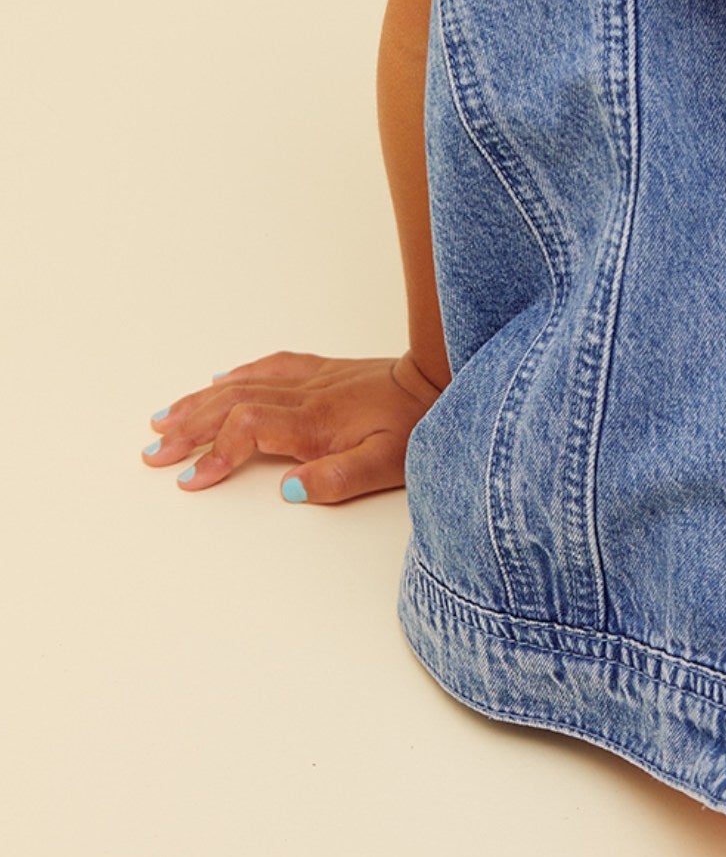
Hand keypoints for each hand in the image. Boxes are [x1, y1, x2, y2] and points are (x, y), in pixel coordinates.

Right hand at [142, 349, 447, 504]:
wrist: (443, 381)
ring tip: (164, 418)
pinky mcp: (322, 370)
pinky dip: (236, 376)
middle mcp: (304, 396)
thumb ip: (336, 480)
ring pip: (241, 385)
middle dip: (187, 429)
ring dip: (198, 402)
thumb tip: (287, 489)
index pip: (246, 431)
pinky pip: (267, 368)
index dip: (214, 455)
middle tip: (152, 450)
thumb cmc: (417, 427)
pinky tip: (218, 382)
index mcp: (313, 423)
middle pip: (230, 406)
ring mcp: (311, 379)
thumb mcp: (385, 466)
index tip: (189, 480)